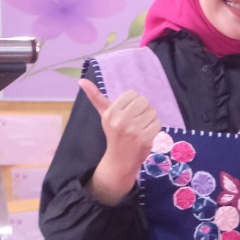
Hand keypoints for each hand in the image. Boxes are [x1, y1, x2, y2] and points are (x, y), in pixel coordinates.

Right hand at [79, 78, 159, 203]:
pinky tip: (146, 133)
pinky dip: (154, 127)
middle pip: (144, 101)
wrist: (120, 159)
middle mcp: (121, 121)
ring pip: (152, 111)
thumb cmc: (114, 133)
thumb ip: (96, 97)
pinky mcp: (145, 138)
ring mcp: (133, 130)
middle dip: (143, 109)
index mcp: (111, 113)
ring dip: (150, 118)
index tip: (128, 112)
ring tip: (140, 126)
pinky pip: (157, 122)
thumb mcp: (104, 114)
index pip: (132, 94)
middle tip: (136, 120)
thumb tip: (82, 80)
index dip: (133, 102)